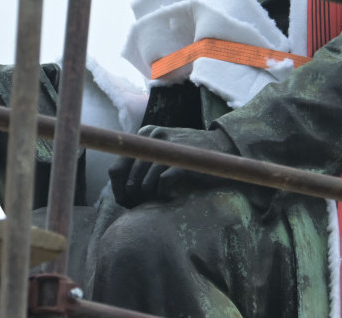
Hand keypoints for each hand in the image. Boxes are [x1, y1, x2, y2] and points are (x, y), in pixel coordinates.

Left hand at [109, 125, 236, 207]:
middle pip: (128, 180)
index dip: (118, 191)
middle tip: (141, 207)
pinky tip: (171, 197)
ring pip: (143, 184)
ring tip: (158, 200)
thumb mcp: (163, 150)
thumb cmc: (190, 156)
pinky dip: (163, 194)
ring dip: (148, 199)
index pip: (116, 168)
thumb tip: (121, 189)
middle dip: (132, 199)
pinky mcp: (182, 161)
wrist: (225, 148)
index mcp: (144, 135)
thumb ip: (143, 161)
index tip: (126, 203)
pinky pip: (161, 184)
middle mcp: (153, 138)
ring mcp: (168, 149)